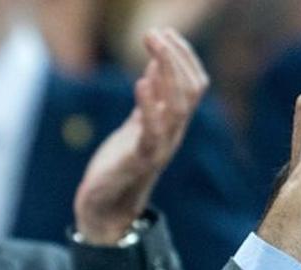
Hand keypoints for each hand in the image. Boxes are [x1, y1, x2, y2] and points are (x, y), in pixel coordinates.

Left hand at [73, 28, 207, 243]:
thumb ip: (151, 95)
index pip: (194, 84)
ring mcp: (159, 149)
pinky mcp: (139, 161)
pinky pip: (153, 131)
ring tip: (153, 46)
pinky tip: (142, 82)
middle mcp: (173, 134)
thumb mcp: (137, 122)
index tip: (166, 32)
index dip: (185, 57)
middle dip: (177, 57)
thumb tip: (157, 60)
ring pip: (178, 106)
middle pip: (191, 90)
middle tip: (156, 32)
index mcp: (173, 124)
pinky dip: (150, 105)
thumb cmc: (121, 163)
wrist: (105, 207)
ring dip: (167, 72)